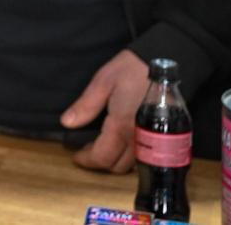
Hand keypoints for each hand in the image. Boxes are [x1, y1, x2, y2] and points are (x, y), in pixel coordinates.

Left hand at [61, 49, 149, 173]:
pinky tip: (122, 143)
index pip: (102, 157)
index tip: (76, 156)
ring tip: (103, 146)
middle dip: (99, 162)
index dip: (86, 160)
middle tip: (88, 149)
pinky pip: (144, 156)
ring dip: (115, 161)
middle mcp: (138, 138)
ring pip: (131, 164)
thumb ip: (85, 105)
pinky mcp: (161, 135)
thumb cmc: (131, 70)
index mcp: (120, 126)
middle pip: (116, 166)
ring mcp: (152, 139)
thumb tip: (67, 123)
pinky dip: (130, 157)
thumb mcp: (103, 82)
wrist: (164, 64)